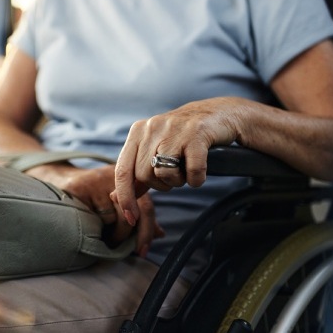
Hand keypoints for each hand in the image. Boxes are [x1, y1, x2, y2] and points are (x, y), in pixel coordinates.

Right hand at [38, 163, 162, 255]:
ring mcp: (100, 179)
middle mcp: (120, 176)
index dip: (147, 230)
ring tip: (102, 235)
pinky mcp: (81, 186)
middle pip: (136, 210)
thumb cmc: (92, 198)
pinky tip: (88, 225)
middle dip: (132, 235)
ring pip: (116, 217)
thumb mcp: (118, 207)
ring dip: (112, 234)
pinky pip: (95, 216)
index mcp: (131, 180)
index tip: (143, 251)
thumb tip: (160, 233)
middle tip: (124, 249)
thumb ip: (139, 218)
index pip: (147, 207)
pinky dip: (94, 228)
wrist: (59, 180)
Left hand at [113, 98, 243, 225]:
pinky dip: (197, 179)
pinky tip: (200, 171)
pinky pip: (192, 172)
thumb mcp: (155, 150)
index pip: (122, 170)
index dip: (125, 198)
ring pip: (165, 175)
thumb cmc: (183, 137)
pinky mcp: (196, 134)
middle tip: (175, 174)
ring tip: (186, 168)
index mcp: (138, 132)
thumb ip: (135, 173)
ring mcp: (174, 130)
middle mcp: (152, 128)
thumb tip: (115, 197)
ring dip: (178, 181)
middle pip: (145, 176)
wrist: (217, 114)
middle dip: (160, 185)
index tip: (131, 218)